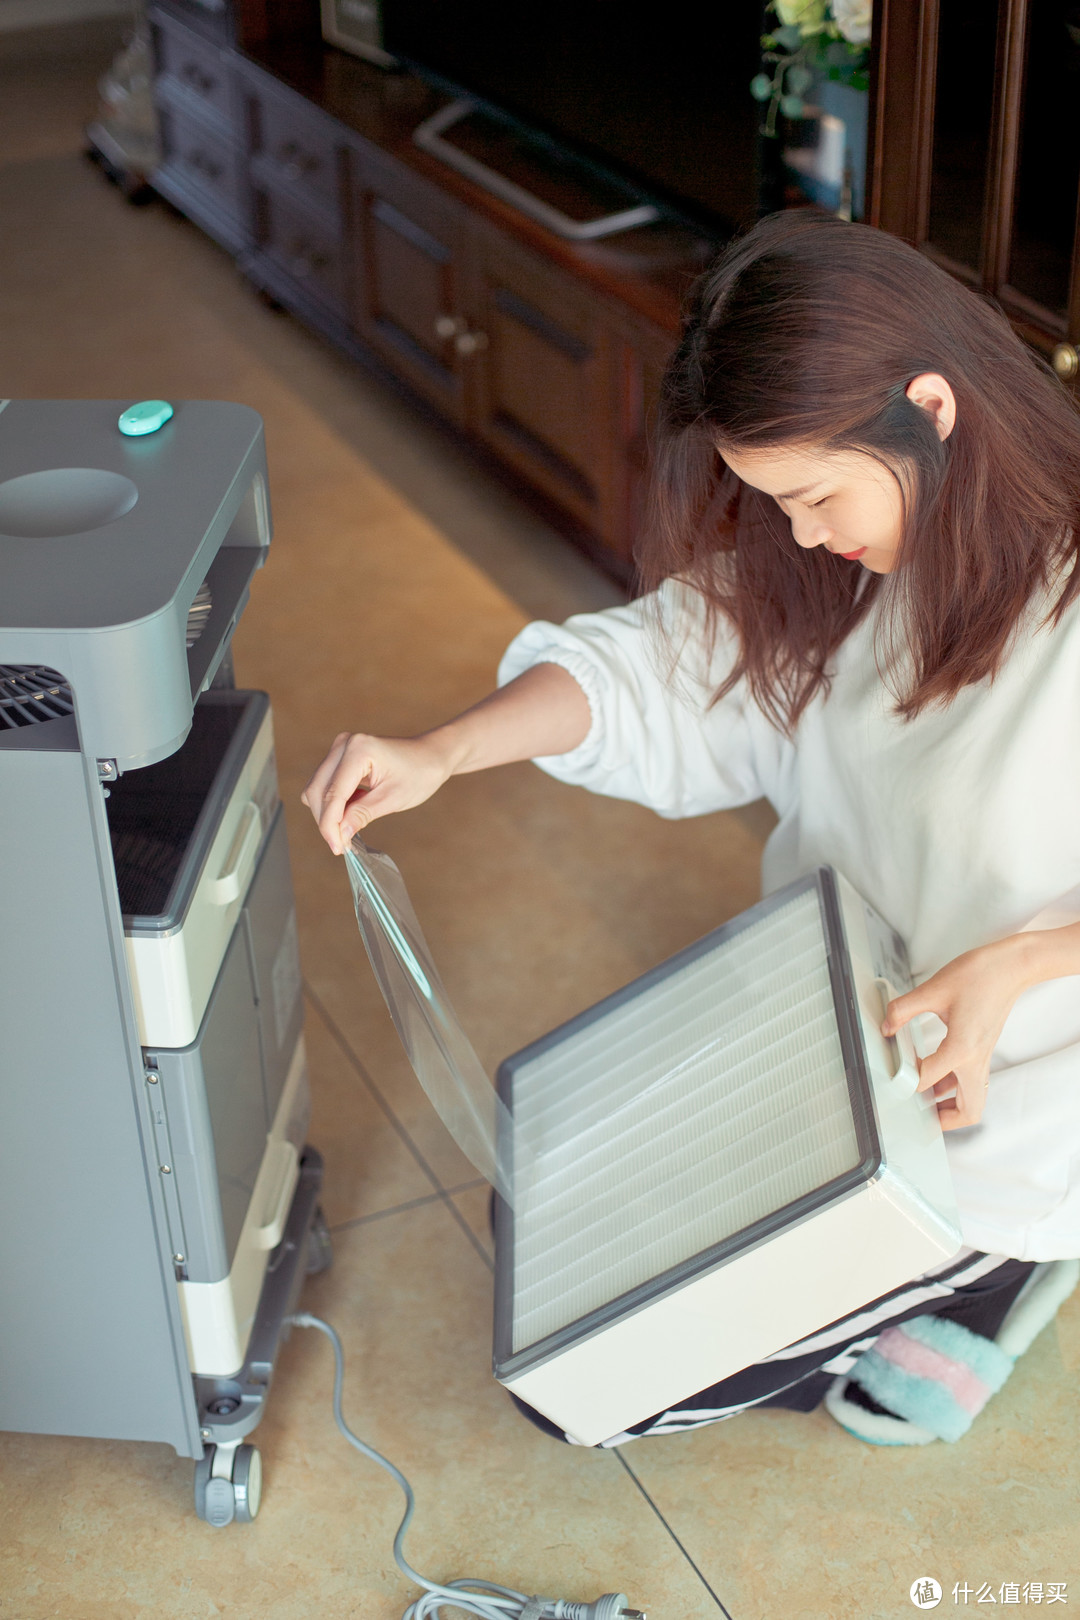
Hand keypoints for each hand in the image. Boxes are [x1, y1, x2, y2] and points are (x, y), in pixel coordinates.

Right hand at [301, 731, 455, 854]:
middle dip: (326, 821)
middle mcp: (344, 744)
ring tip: (348, 831)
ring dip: (327, 813)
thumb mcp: (393, 799)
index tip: (337, 848)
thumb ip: (362, 815)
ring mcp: (340, 748)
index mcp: (359, 750)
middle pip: (318, 790)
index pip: (333, 794)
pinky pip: (325, 784)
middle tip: (342, 845)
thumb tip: (339, 834)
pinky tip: (351, 813)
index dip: (330, 825)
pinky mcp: (340, 757)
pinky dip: (333, 804)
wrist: (430, 757)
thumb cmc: (419, 775)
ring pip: (317, 788)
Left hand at [881, 938, 1034, 1130]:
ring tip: (924, 1099)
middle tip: (919, 1114)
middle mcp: (976, 1060)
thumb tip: (887, 1026)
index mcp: (962, 1049)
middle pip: (968, 1110)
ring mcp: (983, 1056)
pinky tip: (936, 1072)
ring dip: (950, 1104)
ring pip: (972, 1098)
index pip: (927, 1079)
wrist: (1012, 966)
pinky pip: (971, 1079)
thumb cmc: (981, 975)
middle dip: (944, 1119)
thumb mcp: (934, 989)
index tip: (892, 1073)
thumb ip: (904, 1010)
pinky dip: (955, 1085)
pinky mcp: (983, 1049)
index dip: (906, 1080)